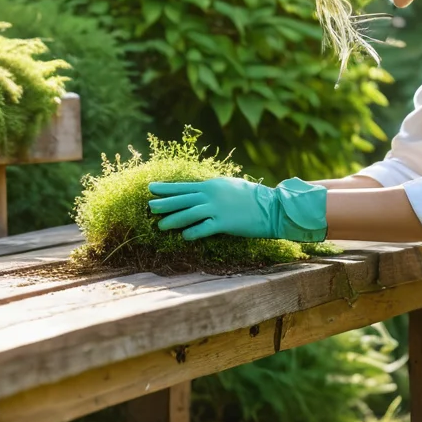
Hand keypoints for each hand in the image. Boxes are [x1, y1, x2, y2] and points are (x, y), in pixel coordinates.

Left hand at [147, 176, 327, 242]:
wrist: (272, 207)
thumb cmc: (252, 198)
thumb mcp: (230, 187)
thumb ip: (214, 190)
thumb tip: (199, 192)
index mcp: (212, 185)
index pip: (183, 186)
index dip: (166, 188)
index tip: (151, 188)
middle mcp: (212, 195)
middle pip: (182, 199)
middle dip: (164, 203)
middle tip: (149, 206)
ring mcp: (218, 209)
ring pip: (189, 214)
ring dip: (173, 220)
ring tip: (160, 225)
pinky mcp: (225, 223)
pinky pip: (205, 228)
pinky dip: (193, 232)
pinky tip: (184, 236)